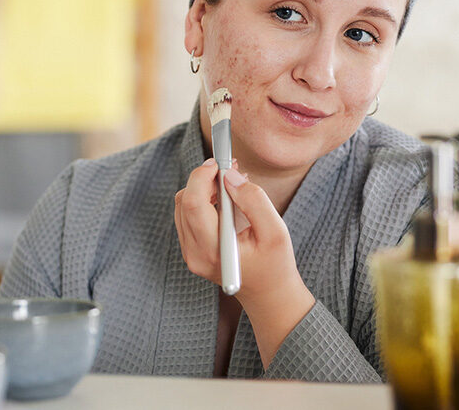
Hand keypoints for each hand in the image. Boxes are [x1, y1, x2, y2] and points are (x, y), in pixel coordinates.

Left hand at [174, 159, 314, 366]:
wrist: (269, 295)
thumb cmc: (276, 265)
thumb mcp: (276, 232)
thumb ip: (254, 201)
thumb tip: (229, 176)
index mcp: (214, 251)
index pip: (193, 204)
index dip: (202, 176)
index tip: (220, 162)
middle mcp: (195, 254)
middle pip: (184, 201)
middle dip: (203, 178)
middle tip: (229, 168)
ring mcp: (190, 254)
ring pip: (182, 205)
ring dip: (202, 187)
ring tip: (229, 183)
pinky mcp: (191, 250)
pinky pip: (186, 215)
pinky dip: (201, 199)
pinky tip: (223, 198)